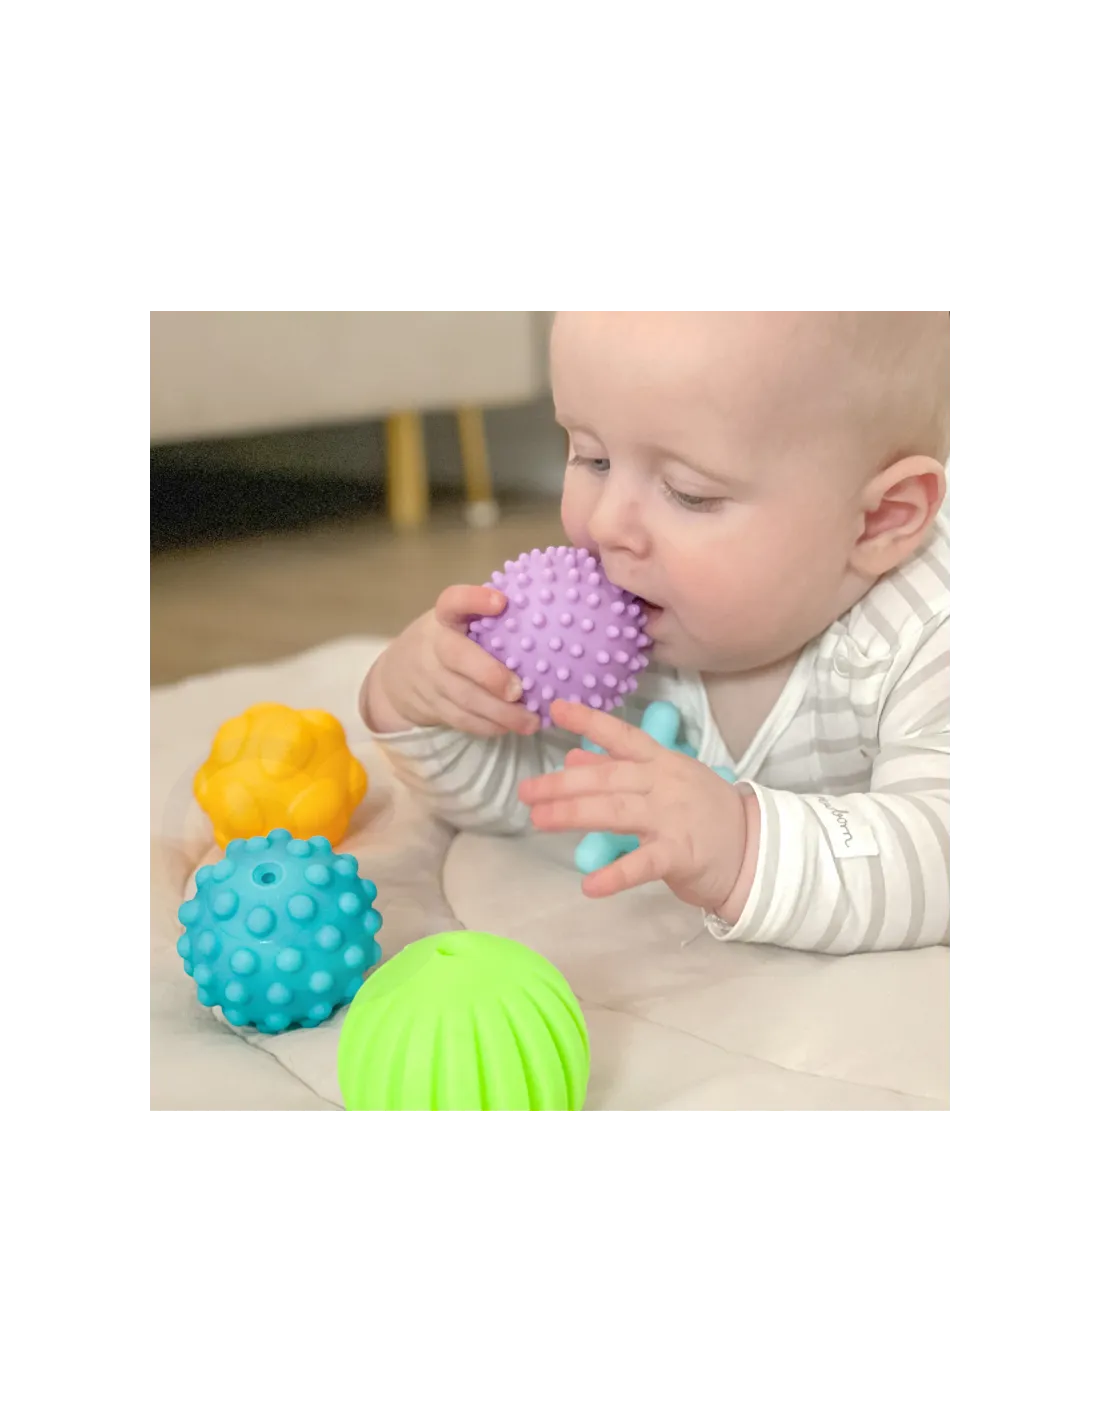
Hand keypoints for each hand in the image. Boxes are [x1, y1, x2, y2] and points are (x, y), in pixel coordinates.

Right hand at [360, 585, 541, 737]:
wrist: (398, 675)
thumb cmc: (448, 640)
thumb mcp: (458, 622)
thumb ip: (489, 621)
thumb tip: (549, 615)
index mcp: (445, 618)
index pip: (453, 601)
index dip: (474, 600)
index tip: (501, 602)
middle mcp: (434, 646)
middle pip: (457, 657)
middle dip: (489, 674)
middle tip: (518, 689)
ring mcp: (432, 679)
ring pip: (464, 697)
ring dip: (499, 713)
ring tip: (531, 722)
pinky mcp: (434, 707)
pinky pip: (462, 720)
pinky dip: (488, 727)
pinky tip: (511, 728)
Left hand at [518, 699, 758, 915]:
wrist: (754, 850)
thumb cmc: (703, 814)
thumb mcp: (665, 781)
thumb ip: (619, 770)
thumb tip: (574, 757)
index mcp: (661, 762)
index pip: (622, 736)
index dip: (590, 721)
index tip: (556, 709)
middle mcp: (665, 784)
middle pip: (608, 778)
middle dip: (563, 784)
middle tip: (527, 792)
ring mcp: (673, 818)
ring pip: (616, 811)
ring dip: (574, 815)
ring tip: (539, 820)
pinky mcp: (681, 854)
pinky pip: (643, 864)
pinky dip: (616, 874)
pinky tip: (590, 885)